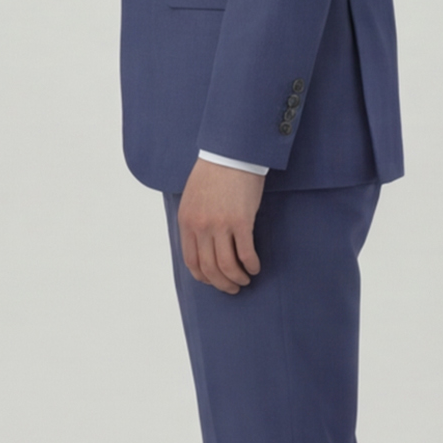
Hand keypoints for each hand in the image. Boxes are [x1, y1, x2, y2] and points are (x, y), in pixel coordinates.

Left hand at [178, 159, 264, 293]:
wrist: (231, 153)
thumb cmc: (214, 173)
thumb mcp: (193, 198)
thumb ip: (194, 221)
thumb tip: (203, 245)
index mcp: (186, 221)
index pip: (191, 261)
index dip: (204, 277)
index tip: (213, 281)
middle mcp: (200, 226)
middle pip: (209, 268)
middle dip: (222, 284)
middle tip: (232, 288)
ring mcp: (220, 225)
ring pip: (227, 265)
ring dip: (237, 278)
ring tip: (245, 280)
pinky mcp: (241, 222)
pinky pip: (245, 253)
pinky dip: (251, 265)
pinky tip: (255, 267)